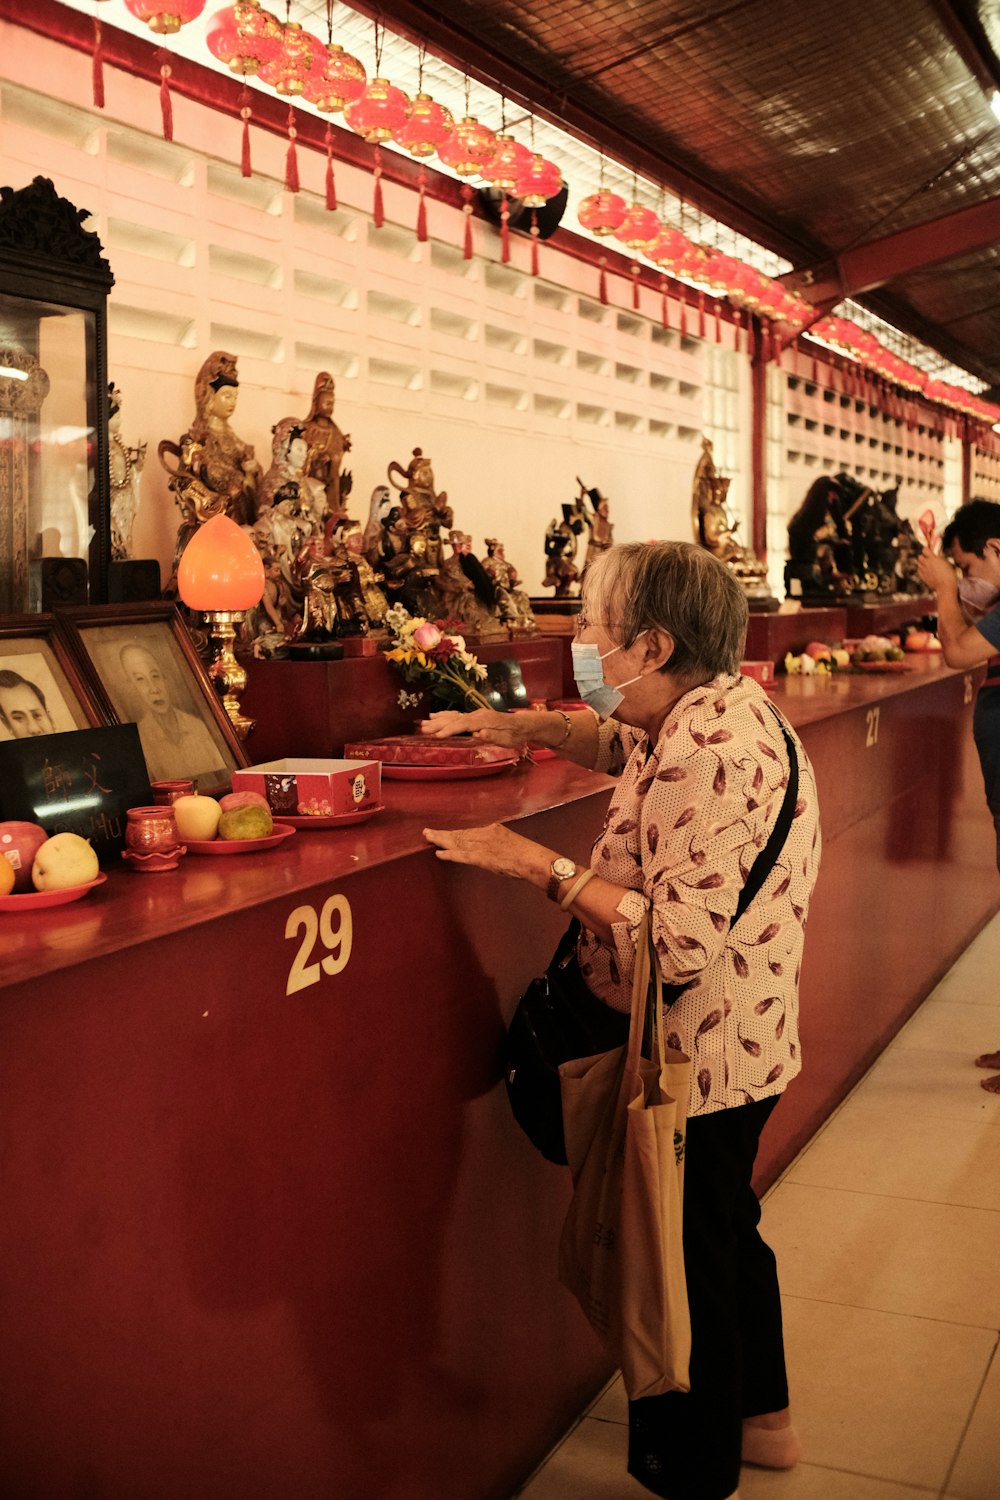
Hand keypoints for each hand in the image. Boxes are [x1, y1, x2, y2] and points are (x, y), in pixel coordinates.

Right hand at [419, 707, 530, 751]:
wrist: (521, 725)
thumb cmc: (514, 735)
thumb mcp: (506, 739)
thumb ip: (492, 735)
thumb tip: (479, 732)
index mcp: (483, 720)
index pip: (463, 725)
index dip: (449, 730)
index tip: (437, 735)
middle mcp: (477, 715)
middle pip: (454, 719)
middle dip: (438, 724)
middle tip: (422, 729)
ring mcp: (475, 714)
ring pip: (453, 716)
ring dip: (438, 720)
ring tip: (423, 723)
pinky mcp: (474, 716)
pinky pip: (456, 715)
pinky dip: (444, 715)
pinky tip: (435, 715)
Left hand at [423, 821, 541, 880]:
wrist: (532, 859)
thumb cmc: (526, 853)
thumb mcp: (510, 841)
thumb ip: (497, 841)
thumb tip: (490, 847)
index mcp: (492, 829)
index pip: (468, 830)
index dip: (453, 832)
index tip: (443, 831)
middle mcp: (484, 834)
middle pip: (459, 834)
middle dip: (442, 833)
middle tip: (427, 832)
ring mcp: (482, 845)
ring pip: (457, 842)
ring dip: (441, 840)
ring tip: (428, 838)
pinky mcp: (482, 857)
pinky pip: (462, 855)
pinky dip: (450, 854)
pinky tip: (439, 853)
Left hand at [917, 549, 956, 594]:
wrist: (946, 585)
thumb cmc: (949, 573)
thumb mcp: (946, 562)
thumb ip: (940, 558)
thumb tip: (937, 555)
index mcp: (933, 558)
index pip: (925, 550)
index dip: (926, 550)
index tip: (928, 551)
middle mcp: (927, 564)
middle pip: (920, 557)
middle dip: (923, 557)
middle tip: (928, 559)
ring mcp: (924, 571)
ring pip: (919, 564)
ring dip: (922, 564)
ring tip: (928, 566)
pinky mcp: (923, 577)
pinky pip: (919, 571)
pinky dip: (921, 570)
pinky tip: (926, 571)